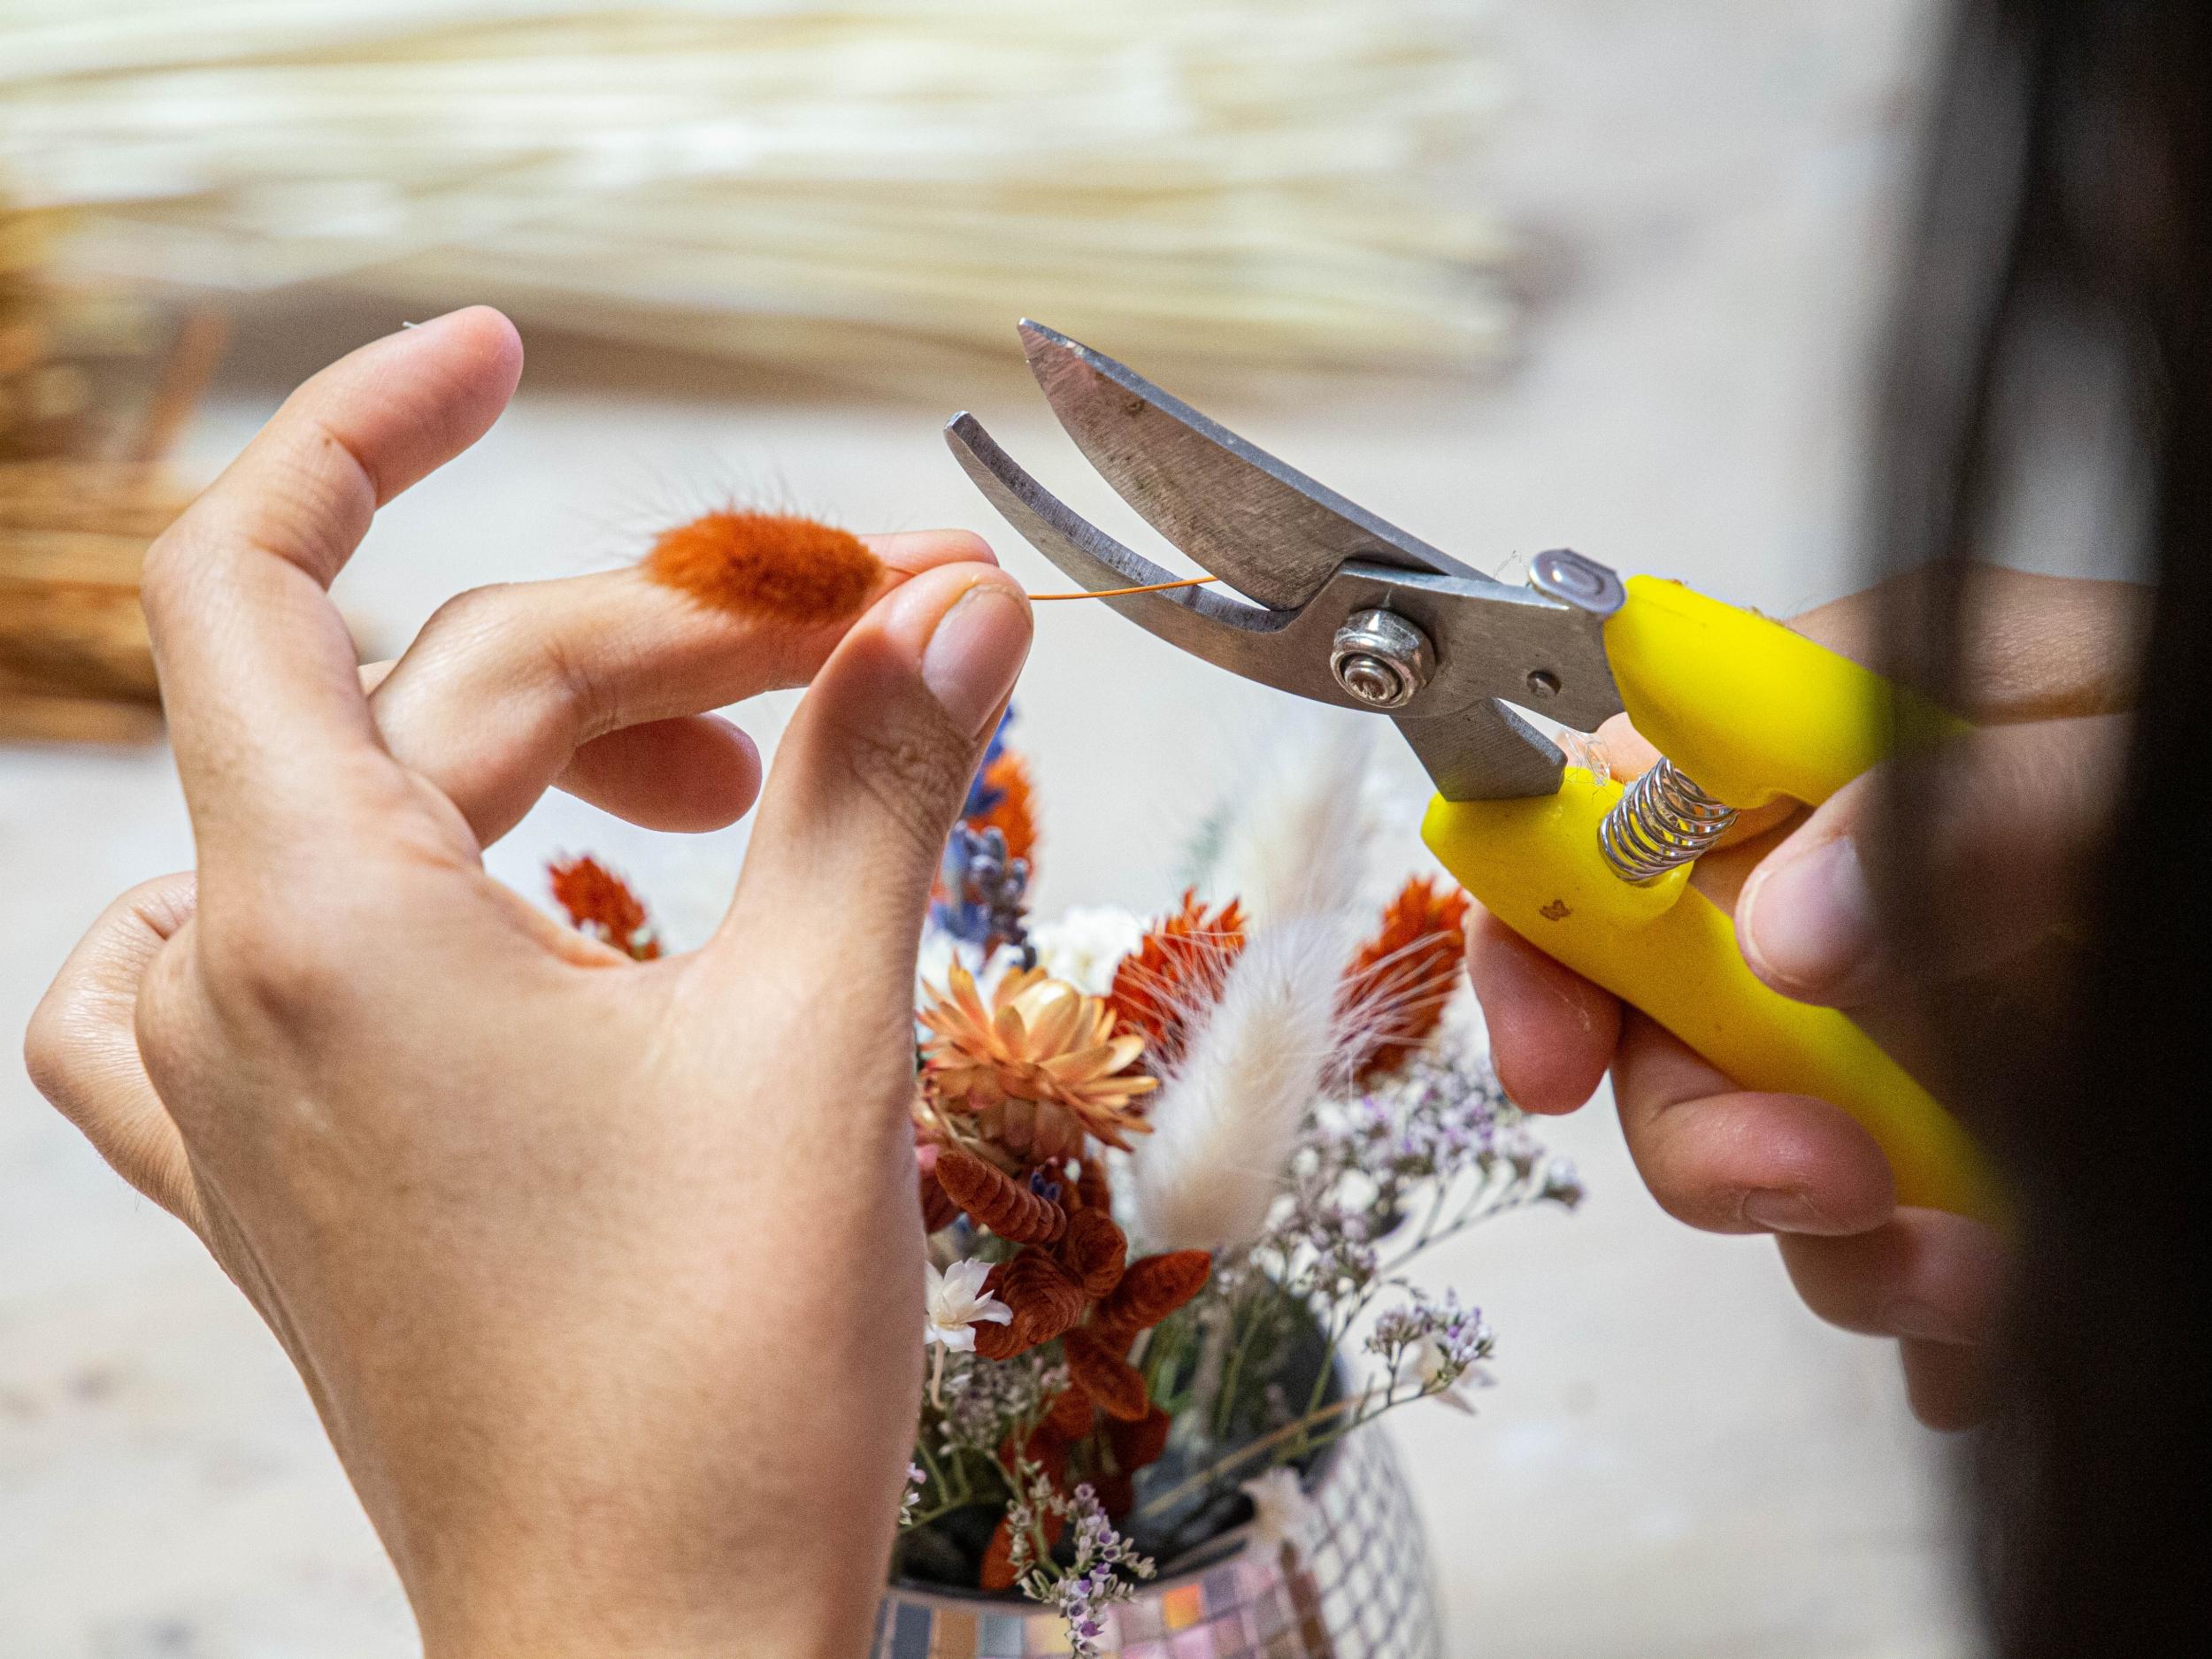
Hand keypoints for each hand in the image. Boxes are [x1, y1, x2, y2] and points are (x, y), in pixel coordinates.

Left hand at [22, 309, 1033, 1656]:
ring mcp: (239, 1102)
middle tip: (853, 664)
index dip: (368, 424)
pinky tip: (473, 910)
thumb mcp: (820, 1030)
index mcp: (326, 923)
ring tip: (706, 797)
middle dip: (641, 648)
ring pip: (327, 816)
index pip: (261, 579)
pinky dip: (345, 887)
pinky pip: (220, 973)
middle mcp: (238, 995)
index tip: (498, 351)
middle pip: (419, 702)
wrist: (646, 1645)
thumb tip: (957, 596)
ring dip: (518, 756)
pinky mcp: (284, 1183)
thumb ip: (873, 780)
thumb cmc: (716, 1373)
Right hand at [1467, 565, 2143, 1428]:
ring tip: (1986, 1277)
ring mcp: (1904, 1010)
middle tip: (1829, 1187)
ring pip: (1768, 1148)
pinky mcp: (1968, 1121)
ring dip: (1845, 1247)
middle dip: (1711, 1131)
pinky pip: (1886, 1235)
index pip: (1608, 812)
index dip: (1547, 936)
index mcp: (1852, 729)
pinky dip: (1927, 1301)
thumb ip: (1969, 812)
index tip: (1557, 1069)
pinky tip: (2006, 1311)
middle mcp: (1853, 872)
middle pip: (1665, 1016)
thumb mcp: (2138, 755)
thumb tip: (1783, 924)